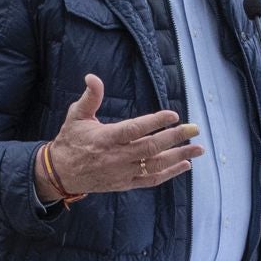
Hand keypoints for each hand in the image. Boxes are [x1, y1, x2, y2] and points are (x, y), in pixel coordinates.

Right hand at [43, 74, 200, 194]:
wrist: (61, 174)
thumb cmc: (71, 141)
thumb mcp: (76, 116)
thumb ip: (89, 97)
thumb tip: (92, 77)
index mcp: (106, 138)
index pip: (135, 130)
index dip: (155, 122)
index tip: (173, 114)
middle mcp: (117, 157)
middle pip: (151, 147)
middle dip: (175, 138)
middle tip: (194, 128)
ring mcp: (123, 172)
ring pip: (156, 165)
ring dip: (179, 156)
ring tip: (198, 149)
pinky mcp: (126, 183)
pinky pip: (151, 180)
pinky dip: (169, 173)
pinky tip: (185, 165)